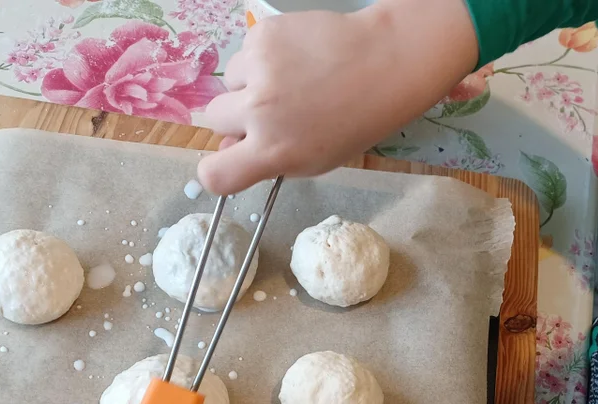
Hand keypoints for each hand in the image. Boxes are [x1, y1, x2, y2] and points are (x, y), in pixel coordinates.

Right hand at [196, 0, 478, 196]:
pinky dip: (264, 57)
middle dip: (235, 117)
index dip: (217, 170)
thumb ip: (270, 158)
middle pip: (213, 119)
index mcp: (273, 151)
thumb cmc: (354, 120)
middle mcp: (259, 111)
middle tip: (271, 111)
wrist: (384, 62)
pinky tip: (297, 59)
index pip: (213, 175)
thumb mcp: (316, 158)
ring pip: (230, 81)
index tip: (232, 158)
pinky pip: (246, 52)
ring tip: (291, 81)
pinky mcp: (261, 35)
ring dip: (249, 83)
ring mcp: (257, 68)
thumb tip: (232, 147)